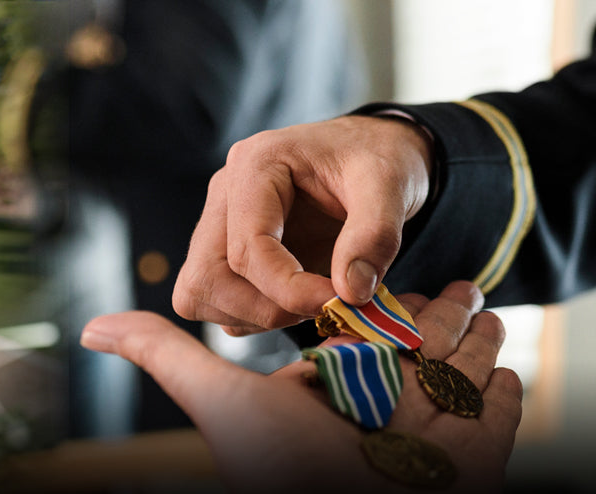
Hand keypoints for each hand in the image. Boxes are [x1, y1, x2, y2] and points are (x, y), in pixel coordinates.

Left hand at [84, 281, 520, 491]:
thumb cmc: (285, 470)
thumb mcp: (221, 399)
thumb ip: (165, 356)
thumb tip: (90, 329)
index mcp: (331, 393)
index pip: (359, 338)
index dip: (374, 308)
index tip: (382, 281)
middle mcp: (381, 413)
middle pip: (418, 349)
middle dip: (441, 318)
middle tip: (466, 284)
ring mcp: (433, 435)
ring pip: (461, 373)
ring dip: (479, 343)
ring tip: (490, 310)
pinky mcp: (478, 454)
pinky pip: (497, 415)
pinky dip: (505, 394)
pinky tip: (511, 377)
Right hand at [173, 115, 432, 333]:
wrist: (377, 153)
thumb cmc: (380, 158)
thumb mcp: (392, 184)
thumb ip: (376, 234)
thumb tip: (349, 293)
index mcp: (255, 164)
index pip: (246, 248)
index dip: (289, 290)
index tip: (339, 302)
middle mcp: (225, 193)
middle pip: (207, 277)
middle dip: (264, 309)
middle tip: (322, 308)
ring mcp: (222, 224)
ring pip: (204, 294)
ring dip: (258, 316)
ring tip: (314, 302)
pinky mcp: (228, 251)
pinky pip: (219, 301)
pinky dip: (256, 316)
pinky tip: (300, 300)